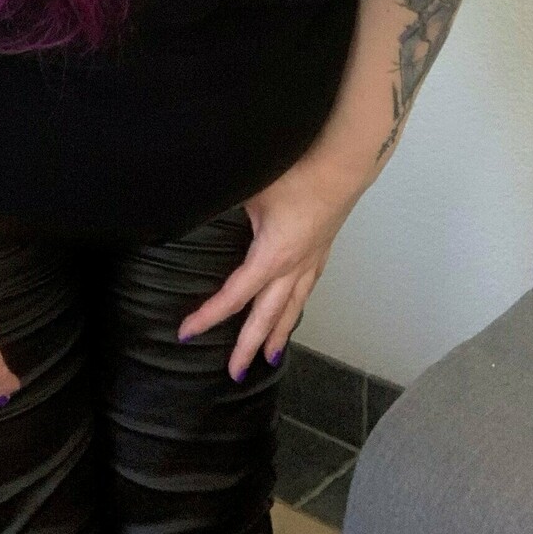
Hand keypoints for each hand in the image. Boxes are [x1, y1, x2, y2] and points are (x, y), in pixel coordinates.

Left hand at [176, 153, 363, 381]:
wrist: (345, 161)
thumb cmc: (299, 171)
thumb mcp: (251, 190)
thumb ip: (220, 203)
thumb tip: (190, 207)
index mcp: (272, 257)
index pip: (234, 297)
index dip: (208, 316)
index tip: (187, 332)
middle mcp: (293, 267)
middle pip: (267, 317)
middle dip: (248, 346)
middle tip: (234, 373)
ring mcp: (311, 259)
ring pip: (292, 308)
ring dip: (278, 334)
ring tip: (270, 357)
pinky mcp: (322, 248)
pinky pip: (306, 289)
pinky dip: (296, 307)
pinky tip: (294, 309)